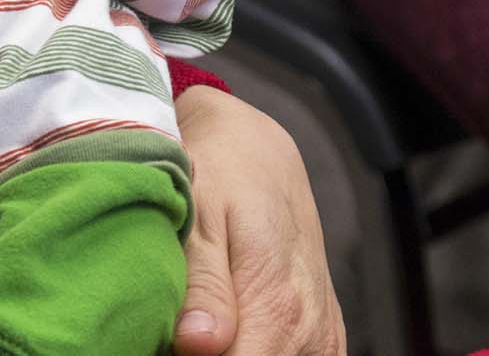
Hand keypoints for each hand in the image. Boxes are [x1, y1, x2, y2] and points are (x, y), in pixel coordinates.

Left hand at [171, 86, 346, 355]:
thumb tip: (198, 345)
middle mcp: (309, 326)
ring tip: (197, 320)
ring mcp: (321, 334)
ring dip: (231, 351)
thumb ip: (202, 283)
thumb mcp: (198, 214)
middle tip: (173, 325)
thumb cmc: (220, 175)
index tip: (164, 342)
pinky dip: (258, 349)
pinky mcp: (325, 336)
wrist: (259, 153)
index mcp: (277, 302)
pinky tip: (229, 329)